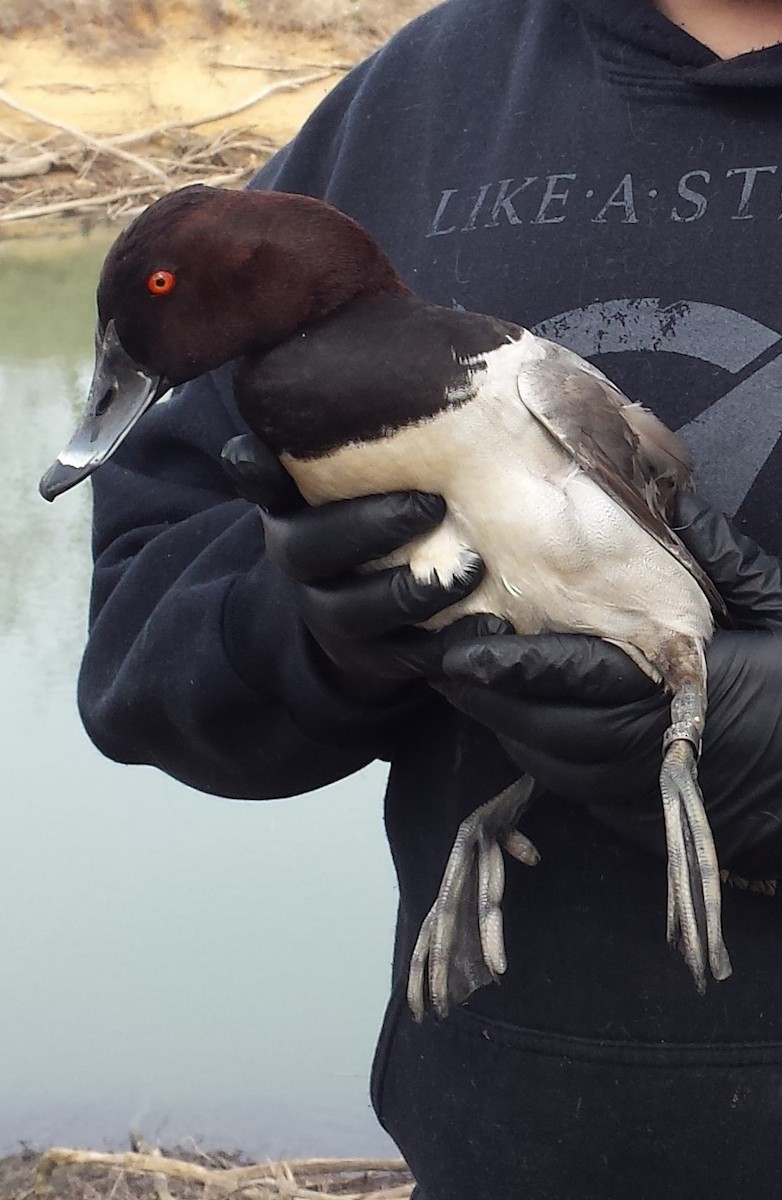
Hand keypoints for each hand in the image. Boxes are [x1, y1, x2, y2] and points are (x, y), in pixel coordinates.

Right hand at [221, 434, 490, 702]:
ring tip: (471, 567)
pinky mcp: (375, 662)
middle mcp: (300, 565)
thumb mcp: (343, 481)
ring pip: (360, 611)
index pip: (259, 485)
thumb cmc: (362, 526)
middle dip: (369, 527)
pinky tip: (495, 627)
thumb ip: (352, 431)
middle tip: (430, 505)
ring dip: (415, 591)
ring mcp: (334, 618)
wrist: (351, 629)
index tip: (250, 453)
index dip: (252, 471)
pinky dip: (455, 645)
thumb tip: (388, 345)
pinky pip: (411, 658)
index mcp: (289, 512)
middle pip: (311, 550)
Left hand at [436, 492, 781, 874]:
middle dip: (489, 699)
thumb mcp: (780, 608)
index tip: (464, 649)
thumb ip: (722, 560)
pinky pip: (575, 789)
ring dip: (508, 728)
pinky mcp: (643, 821)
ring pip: (553, 765)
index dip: (514, 668)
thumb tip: (674, 507)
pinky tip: (525, 725)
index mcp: (679, 692)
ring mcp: (645, 795)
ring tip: (470, 689)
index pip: (575, 680)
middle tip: (445, 664)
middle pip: (545, 730)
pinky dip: (542, 756)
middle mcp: (651, 751)